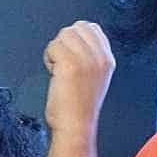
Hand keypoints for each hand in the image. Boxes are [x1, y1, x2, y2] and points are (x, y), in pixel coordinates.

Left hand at [41, 20, 114, 156]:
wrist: (76, 127)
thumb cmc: (79, 109)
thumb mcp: (94, 78)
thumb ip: (91, 58)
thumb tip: (76, 41)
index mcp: (107, 59)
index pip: (91, 28)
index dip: (74, 39)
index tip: (70, 57)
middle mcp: (99, 57)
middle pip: (75, 28)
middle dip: (64, 44)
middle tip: (63, 66)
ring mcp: (86, 59)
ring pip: (62, 36)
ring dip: (55, 52)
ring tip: (59, 72)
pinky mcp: (70, 64)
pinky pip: (52, 47)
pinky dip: (48, 59)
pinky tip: (54, 75)